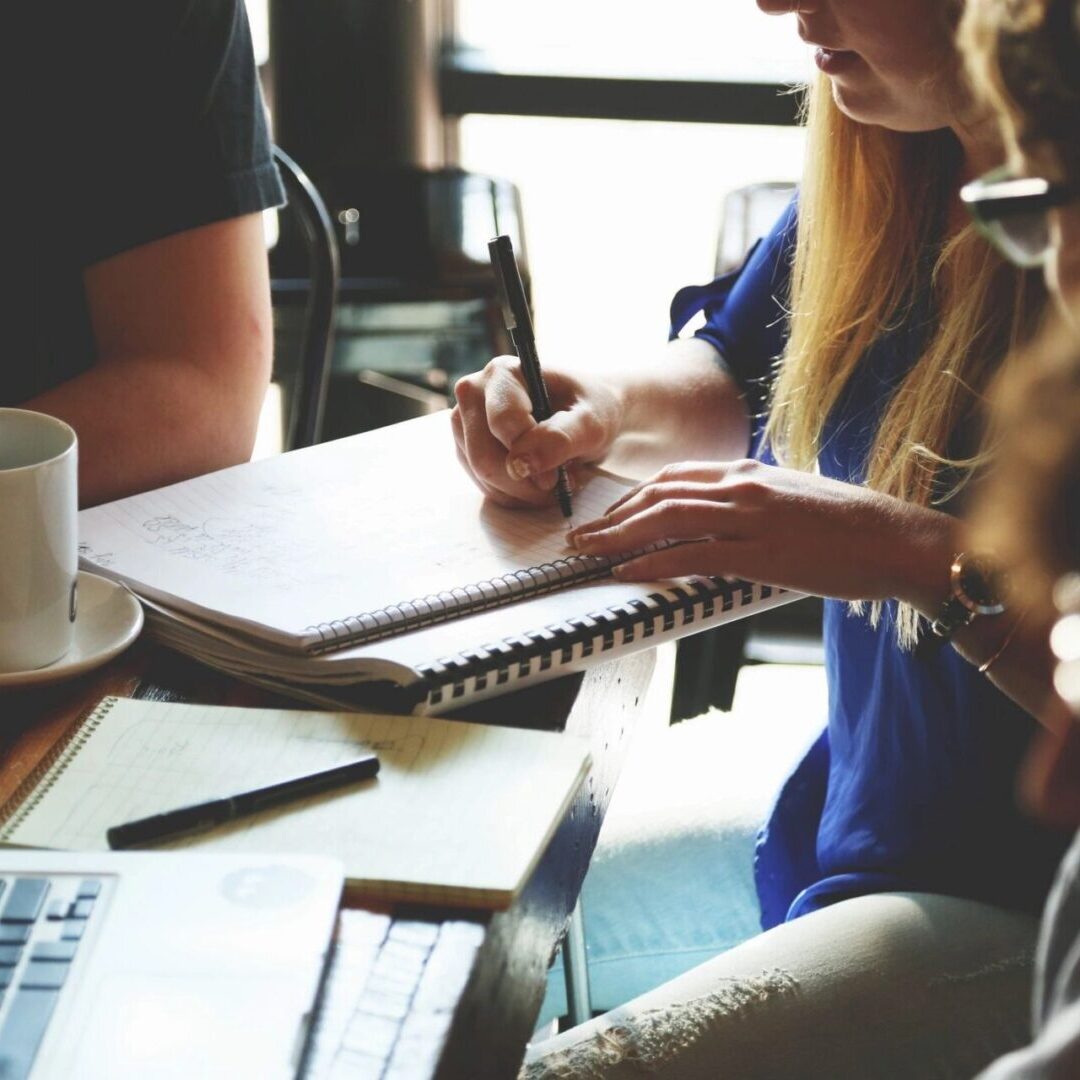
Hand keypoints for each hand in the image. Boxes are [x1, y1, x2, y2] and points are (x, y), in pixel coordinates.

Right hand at [451, 355, 622, 507]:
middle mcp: (474, 393)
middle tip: (558, 483)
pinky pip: (484, 486)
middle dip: (525, 482)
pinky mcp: (467, 448)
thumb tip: (519, 464)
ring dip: (522, 491)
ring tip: (553, 479)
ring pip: (482, 476)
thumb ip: (560, 438)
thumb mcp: (591, 423)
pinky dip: (515, 495)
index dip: (531, 455)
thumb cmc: (591, 410)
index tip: (558, 474)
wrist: (586, 416)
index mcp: (503, 373)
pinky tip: (537, 483)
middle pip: (484, 456)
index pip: (502, 423)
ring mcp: (465, 423)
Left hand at [568, 459, 953, 603]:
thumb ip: (752, 503)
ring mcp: (750, 516)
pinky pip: (693, 554)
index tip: (609, 516)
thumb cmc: (850, 526)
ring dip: (618, 537)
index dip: (633, 497)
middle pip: (659, 494)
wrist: (897, 538)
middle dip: (613, 516)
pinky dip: (653, 563)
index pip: (674, 477)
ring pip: (667, 519)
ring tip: (589, 553)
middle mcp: (743, 486)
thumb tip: (722, 520)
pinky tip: (628, 573)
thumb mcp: (792, 499)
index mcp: (748, 472)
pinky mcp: (762, 551)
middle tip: (581, 536)